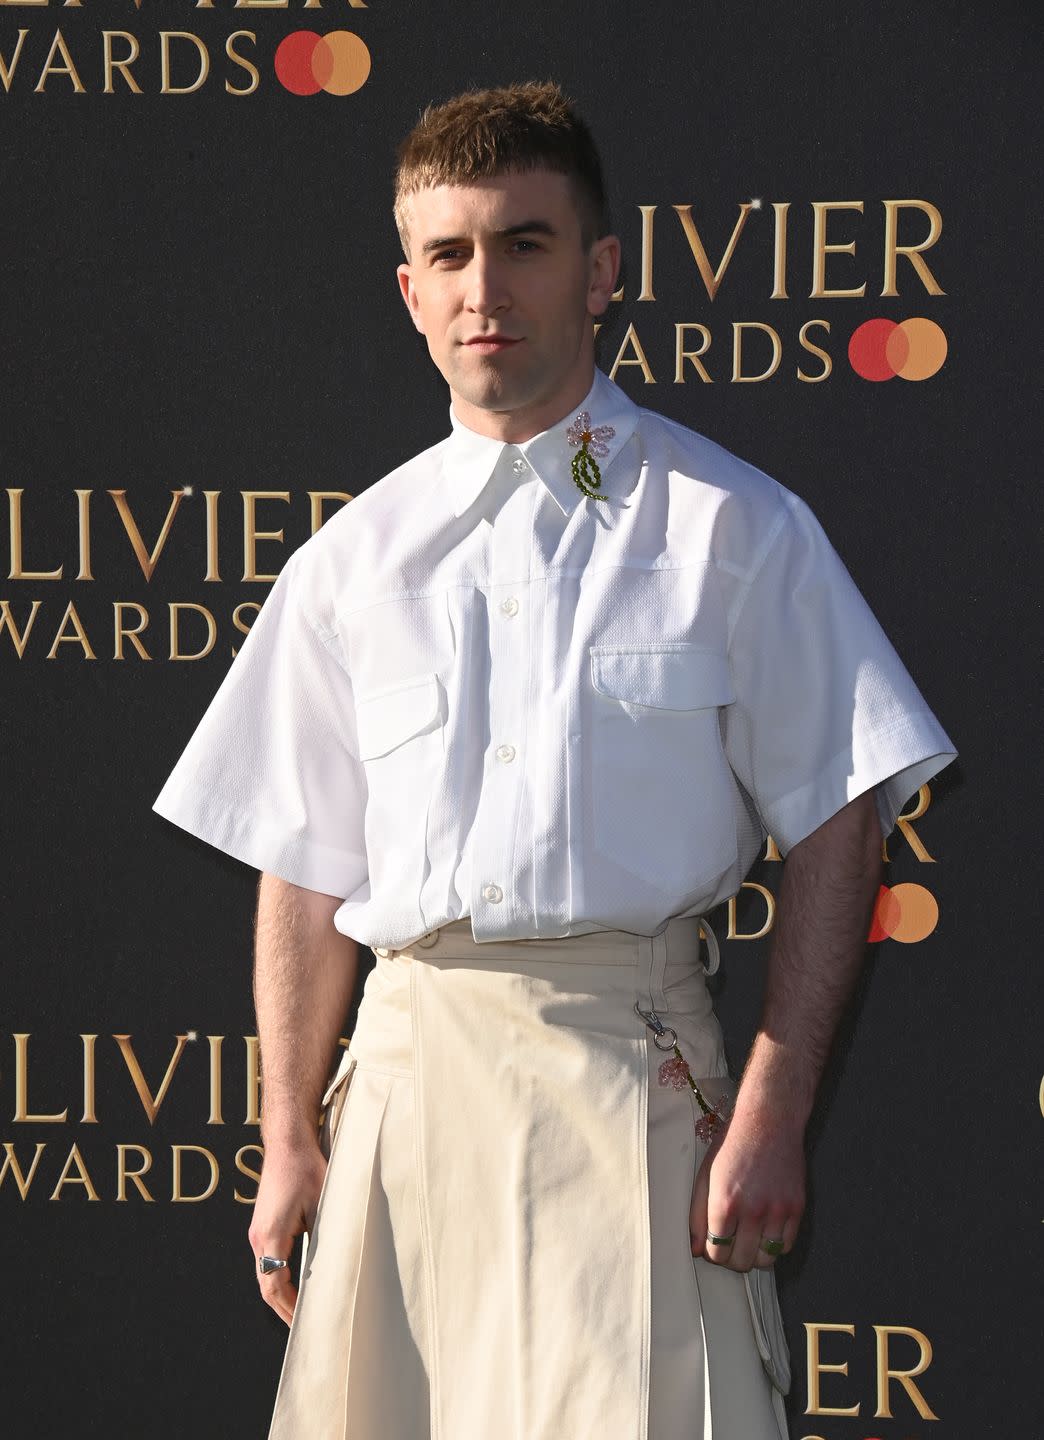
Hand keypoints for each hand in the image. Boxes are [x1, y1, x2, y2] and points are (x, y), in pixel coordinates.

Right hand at [248, 1138, 327, 1325]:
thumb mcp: (323, 1203)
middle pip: (266, 1285)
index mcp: (271, 1234)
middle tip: (305, 1330)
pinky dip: (280, 1279)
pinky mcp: (262, 1225)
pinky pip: (268, 1261)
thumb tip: (332, 1269)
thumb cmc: (307, 1169)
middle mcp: (258, 1237)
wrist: (288, 1143)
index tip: (306, 1324)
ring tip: (301, 1315)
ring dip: (281, 1295)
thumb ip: (323, 1237)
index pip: (274, 1284)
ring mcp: (258, 1231)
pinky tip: (295, 1287)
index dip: (289, 1308)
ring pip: (265, 1274)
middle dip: (284, 1309)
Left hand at [688, 1115, 805, 1272]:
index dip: (713, 1253)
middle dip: (732, 1258)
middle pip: (741, 1261)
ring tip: (748, 1240)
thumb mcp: (705, 1175)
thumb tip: (697, 1249)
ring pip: (765, 1260)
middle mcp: (752, 1210)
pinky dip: (775, 1245)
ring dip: (754, 1255)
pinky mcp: (796, 1208)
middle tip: (731, 1244)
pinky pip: (786, 1246)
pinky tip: (766, 1230)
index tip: (714, 1245)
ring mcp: (777, 1211)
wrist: (768, 1121)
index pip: (716, 1253)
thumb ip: (697, 1214)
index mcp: (724, 1203)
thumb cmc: (733, 1145)